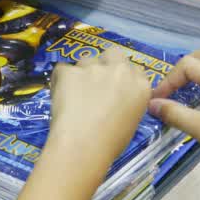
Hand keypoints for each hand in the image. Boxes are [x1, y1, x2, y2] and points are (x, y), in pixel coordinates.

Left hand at [47, 49, 151, 165]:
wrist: (83, 145)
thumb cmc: (110, 144)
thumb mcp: (131, 122)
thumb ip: (127, 102)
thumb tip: (114, 101)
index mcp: (140, 86)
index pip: (134, 70)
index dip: (121, 77)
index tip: (113, 88)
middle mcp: (120, 71)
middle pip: (114, 54)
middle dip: (105, 63)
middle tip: (95, 82)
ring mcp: (94, 68)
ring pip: (86, 60)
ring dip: (82, 72)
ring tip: (74, 94)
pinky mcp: (69, 71)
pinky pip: (63, 69)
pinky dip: (60, 81)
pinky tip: (59, 97)